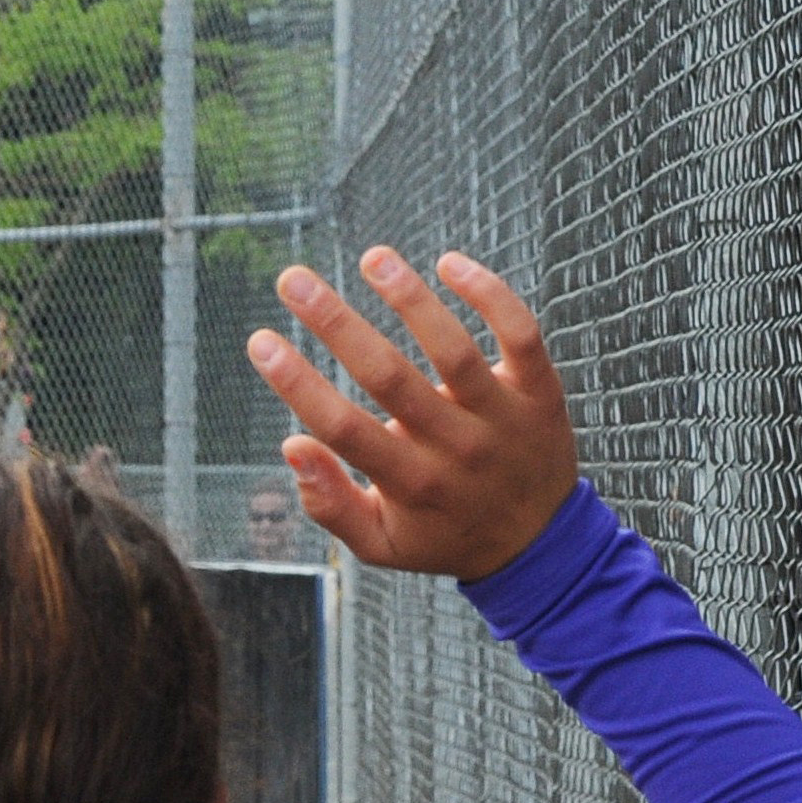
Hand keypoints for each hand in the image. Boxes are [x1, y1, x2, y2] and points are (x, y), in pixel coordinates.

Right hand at [244, 248, 578, 581]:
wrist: (541, 544)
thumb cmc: (445, 535)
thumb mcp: (381, 545)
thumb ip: (331, 504)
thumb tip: (292, 445)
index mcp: (409, 484)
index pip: (344, 429)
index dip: (298, 384)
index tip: (260, 341)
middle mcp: (455, 448)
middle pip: (389, 378)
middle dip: (335, 324)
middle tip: (292, 280)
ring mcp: (502, 417)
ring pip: (453, 350)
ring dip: (410, 299)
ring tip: (373, 257)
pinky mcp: (540, 390)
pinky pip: (519, 333)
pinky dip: (489, 294)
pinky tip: (448, 262)